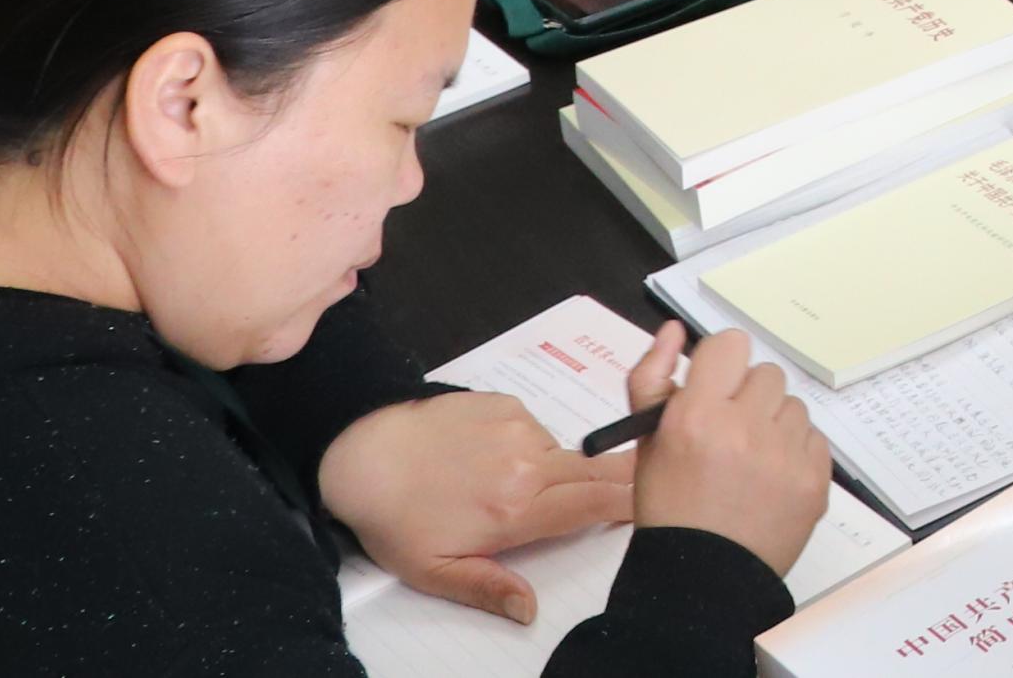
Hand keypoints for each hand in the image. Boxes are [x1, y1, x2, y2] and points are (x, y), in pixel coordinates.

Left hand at [320, 389, 632, 626]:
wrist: (362, 452)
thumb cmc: (396, 518)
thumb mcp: (435, 571)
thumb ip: (489, 588)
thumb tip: (530, 609)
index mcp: (517, 509)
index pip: (597, 504)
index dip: (630, 503)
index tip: (649, 503)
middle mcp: (529, 463)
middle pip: (598, 471)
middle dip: (618, 479)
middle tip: (632, 485)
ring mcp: (520, 427)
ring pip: (564, 454)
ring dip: (559, 471)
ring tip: (512, 486)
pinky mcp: (507, 403)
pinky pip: (538, 430)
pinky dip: (528, 447)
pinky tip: (493, 458)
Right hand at [619, 326, 827, 584]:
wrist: (701, 577)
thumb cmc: (670, 509)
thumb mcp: (647, 443)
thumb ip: (651, 378)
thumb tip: (674, 330)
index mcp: (697, 416)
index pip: (730, 344)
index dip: (720, 366)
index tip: (715, 387)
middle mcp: (745, 428)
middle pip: (765, 374)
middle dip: (747, 398)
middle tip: (729, 433)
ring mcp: (785, 454)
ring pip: (792, 406)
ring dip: (773, 425)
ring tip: (748, 464)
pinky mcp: (815, 478)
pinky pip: (814, 438)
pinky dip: (795, 453)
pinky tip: (769, 481)